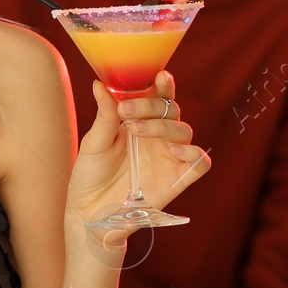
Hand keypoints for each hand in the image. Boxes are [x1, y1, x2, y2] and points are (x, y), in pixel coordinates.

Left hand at [66, 69, 209, 233]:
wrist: (88, 211)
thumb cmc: (91, 174)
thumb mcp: (94, 143)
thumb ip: (105, 115)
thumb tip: (99, 84)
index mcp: (140, 121)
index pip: (159, 97)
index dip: (164, 85)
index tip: (158, 75)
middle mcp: (158, 137)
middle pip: (172, 111)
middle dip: (152, 106)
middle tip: (127, 112)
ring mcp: (169, 158)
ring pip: (184, 132)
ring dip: (164, 127)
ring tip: (138, 131)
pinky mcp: (176, 180)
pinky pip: (199, 163)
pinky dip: (194, 154)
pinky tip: (173, 151)